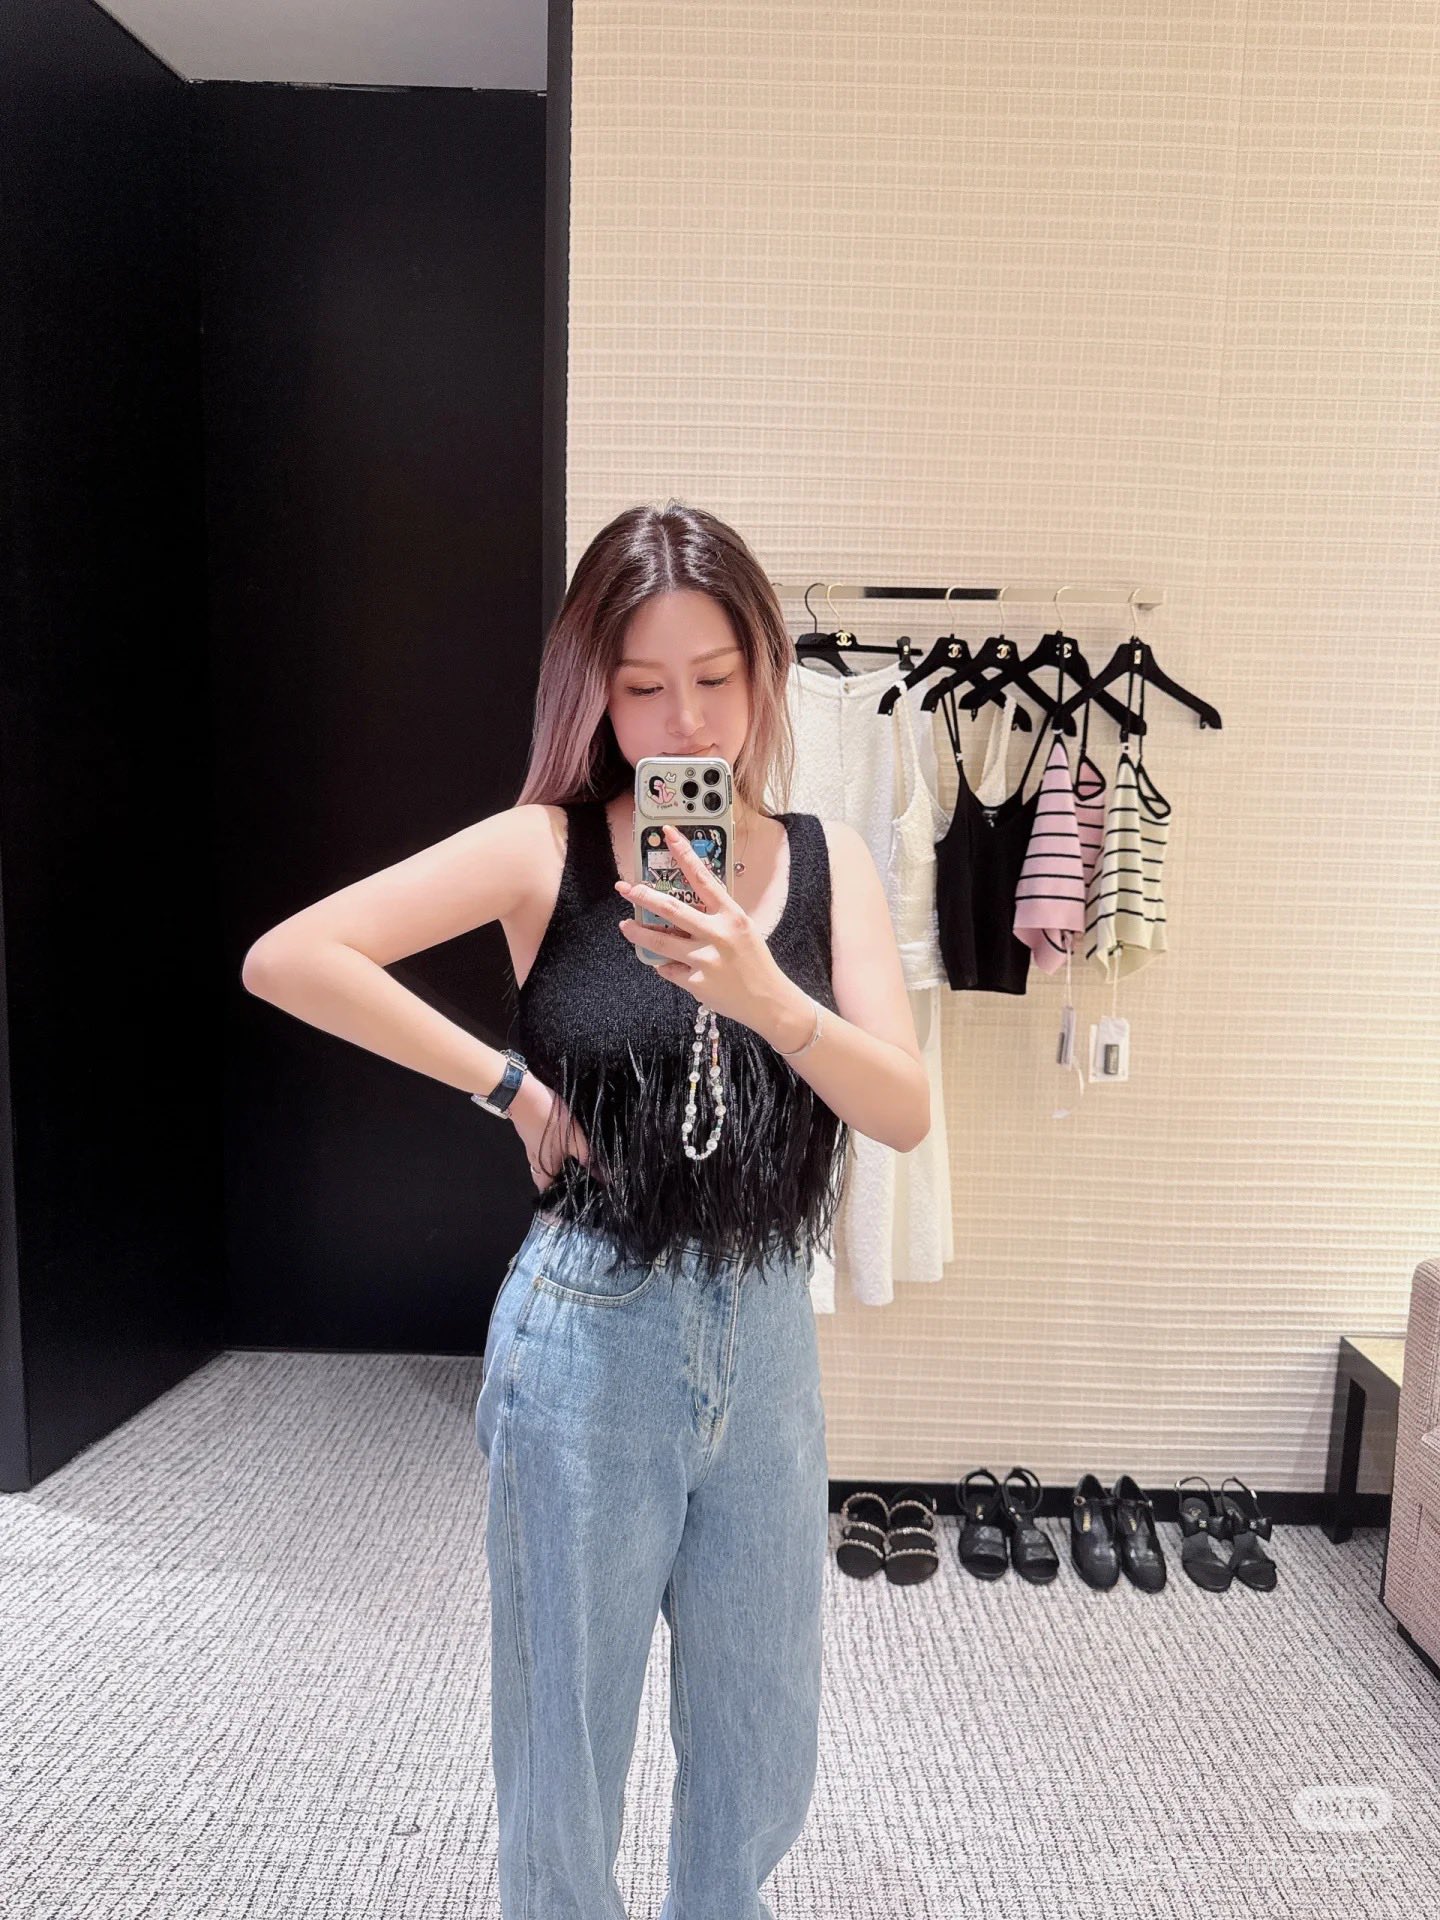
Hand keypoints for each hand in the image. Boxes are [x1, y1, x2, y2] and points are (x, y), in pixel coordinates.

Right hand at [509, 1073, 591, 1190]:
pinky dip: (556, 1156)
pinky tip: (568, 1148)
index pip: (550, 1194)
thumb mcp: (575, 1140)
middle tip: (583, 1181)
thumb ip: (587, 1159)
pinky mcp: (532, 1138)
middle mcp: (535, 1164)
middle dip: (563, 1183)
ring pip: (547, 1166)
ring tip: (580, 1165)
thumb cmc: (551, 1121)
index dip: (561, 1199)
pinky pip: (545, 1154)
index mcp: (544, 1170)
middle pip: (548, 1181)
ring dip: (561, 1168)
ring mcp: (531, 1150)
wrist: (524, 1095)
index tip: (577, 1199)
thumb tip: (602, 1178)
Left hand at [614, 823, 800, 1035]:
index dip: (683, 854)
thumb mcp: (742, 929)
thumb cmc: (754, 961)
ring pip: (660, 941)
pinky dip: (664, 965)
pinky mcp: (696, 982)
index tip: (667, 834)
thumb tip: (680, 909)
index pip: (703, 877)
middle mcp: (717, 934)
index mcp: (731, 915)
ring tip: (625, 925)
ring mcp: (705, 959)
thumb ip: (715, 917)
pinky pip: (668, 969)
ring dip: (638, 932)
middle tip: (626, 888)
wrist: (768, 1000)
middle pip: (672, 909)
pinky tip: (666, 964)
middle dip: (644, 896)